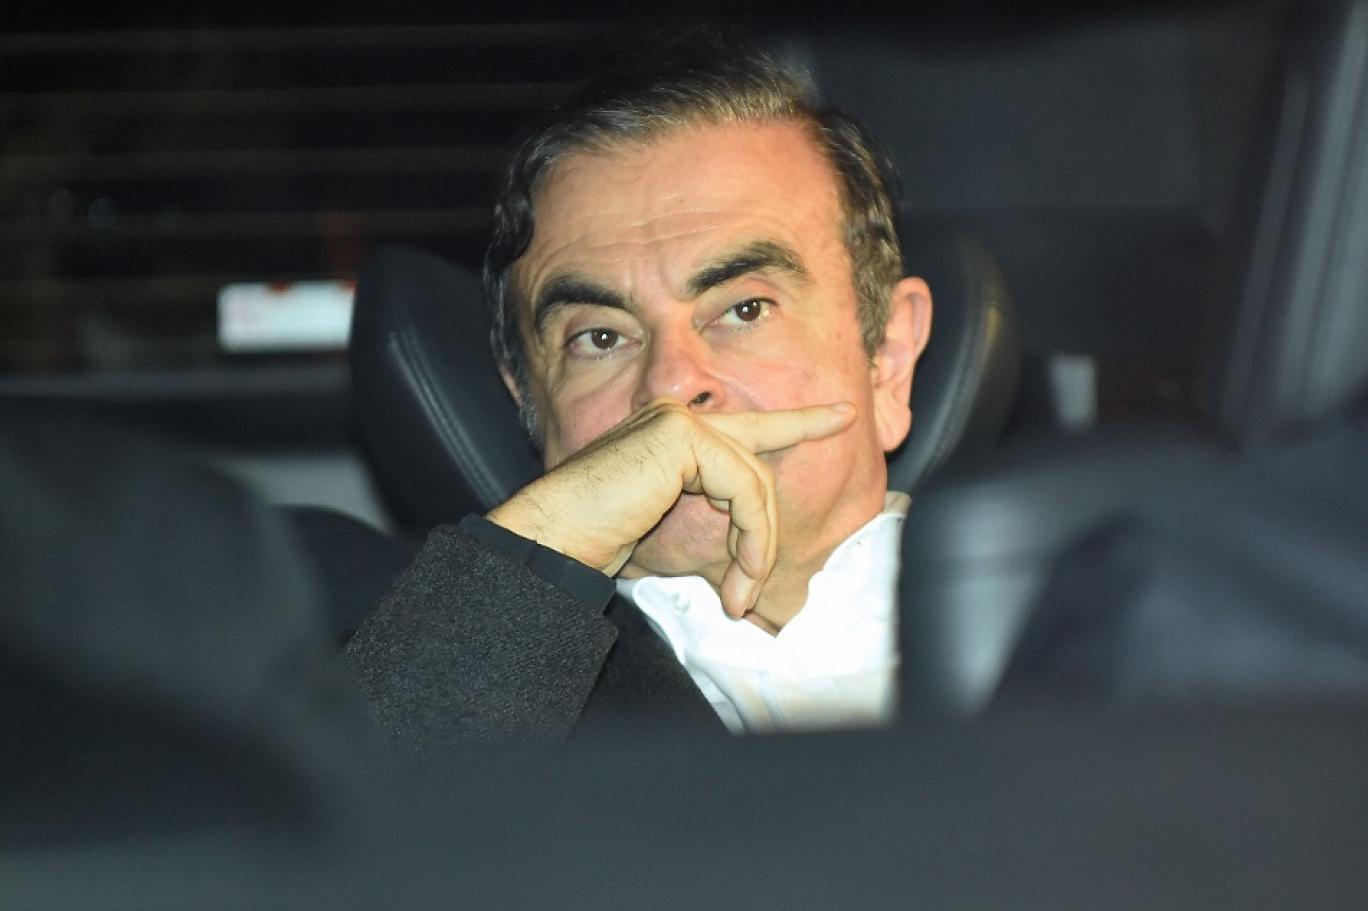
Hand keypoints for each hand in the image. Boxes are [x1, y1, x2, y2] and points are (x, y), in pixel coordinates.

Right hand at [486, 398, 855, 616]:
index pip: (751, 427)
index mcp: (675, 436)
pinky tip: (735, 574)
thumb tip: (758, 561)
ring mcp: (679, 422)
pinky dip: (749, 536)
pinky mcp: (680, 435)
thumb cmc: (601, 542)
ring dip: (756, 548)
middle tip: (748, 597)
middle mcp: (679, 419)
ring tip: (739, 596)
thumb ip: (715, 522)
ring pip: (754, 482)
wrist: (555, 539)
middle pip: (758, 467)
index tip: (844, 416)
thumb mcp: (671, 532)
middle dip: (765, 536)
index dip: (801, 421)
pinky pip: (743, 487)